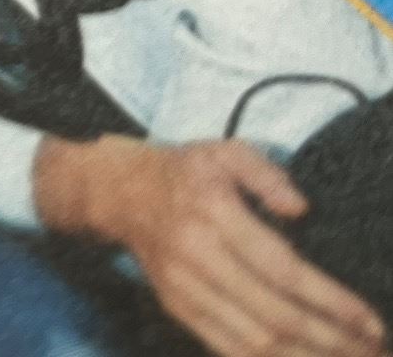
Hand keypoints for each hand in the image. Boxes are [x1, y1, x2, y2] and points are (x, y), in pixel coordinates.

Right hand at [36, 135, 385, 356]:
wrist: (119, 192)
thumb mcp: (224, 150)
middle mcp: (197, 254)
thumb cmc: (183, 170)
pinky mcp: (178, 308)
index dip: (330, 301)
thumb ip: (266, 174)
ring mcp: (184, 287)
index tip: (369, 321)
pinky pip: (228, 348)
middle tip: (371, 351)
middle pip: (274, 313)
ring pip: (254, 340)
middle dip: (329, 339)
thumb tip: (301, 210)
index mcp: (212, 210)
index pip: (281, 268)